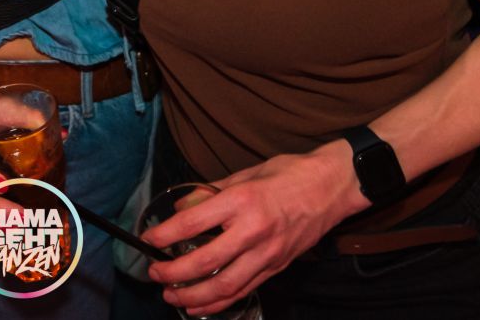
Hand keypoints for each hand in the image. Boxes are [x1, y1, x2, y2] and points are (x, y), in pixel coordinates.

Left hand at [143, 148, 363, 315]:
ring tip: (172, 296)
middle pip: (205, 262)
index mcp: (241, 201)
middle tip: (154, 274)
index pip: (192, 223)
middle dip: (173, 272)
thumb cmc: (288, 174)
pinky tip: (201, 305)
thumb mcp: (245, 174)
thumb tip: (180, 209)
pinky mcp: (278, 266)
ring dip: (193, 296)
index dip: (164, 236)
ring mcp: (268, 253)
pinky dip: (220, 302)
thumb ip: (209, 192)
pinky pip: (244, 290)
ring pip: (224, 285)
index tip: (148, 240)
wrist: (332, 187)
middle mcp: (253, 230)